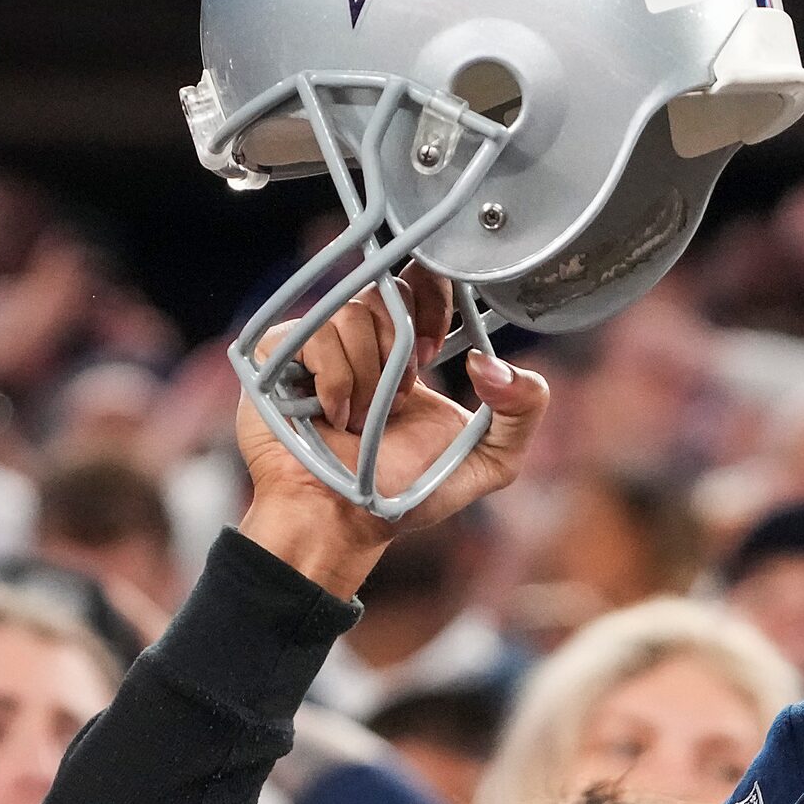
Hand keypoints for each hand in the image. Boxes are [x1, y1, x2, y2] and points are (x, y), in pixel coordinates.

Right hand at [234, 266, 549, 597]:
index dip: (435, 299)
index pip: (423, 282)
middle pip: (389, 290)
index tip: (438, 348)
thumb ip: (523, 410)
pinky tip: (334, 418)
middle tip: (403, 395)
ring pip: (353, 315)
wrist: (344, 521)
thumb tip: (491, 360)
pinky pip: (315, 336)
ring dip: (370, 380)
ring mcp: (319, 343)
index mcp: (411, 350)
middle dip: (404, 346)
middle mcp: (364, 339)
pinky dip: (335, 383)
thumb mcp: (491, 459)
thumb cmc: (409, 493)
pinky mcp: (280, 354)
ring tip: (363, 422)